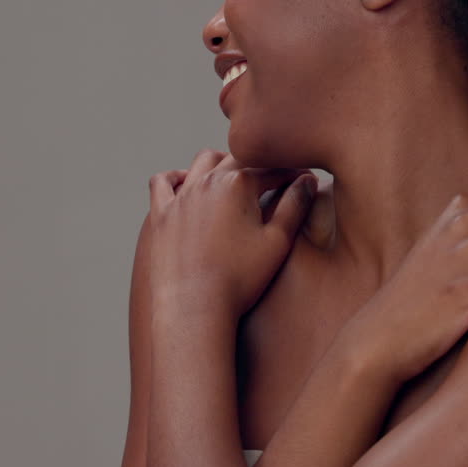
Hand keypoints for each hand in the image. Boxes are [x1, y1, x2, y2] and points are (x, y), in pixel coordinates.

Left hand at [140, 148, 318, 315]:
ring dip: (221, 163)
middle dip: (260, 164)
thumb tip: (308, 181)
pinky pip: (162, 183)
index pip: (272, 168)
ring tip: (235, 178)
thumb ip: (295, 206)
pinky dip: (176, 177)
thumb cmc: (240, 279)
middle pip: (238, 159)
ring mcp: (180, 197)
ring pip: (202, 162)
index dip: (292, 173)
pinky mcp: (160, 214)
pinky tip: (187, 183)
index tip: (304, 180)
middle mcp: (207, 182)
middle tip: (277, 179)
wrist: (192, 307)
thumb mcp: (278, 241)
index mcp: (238, 184)